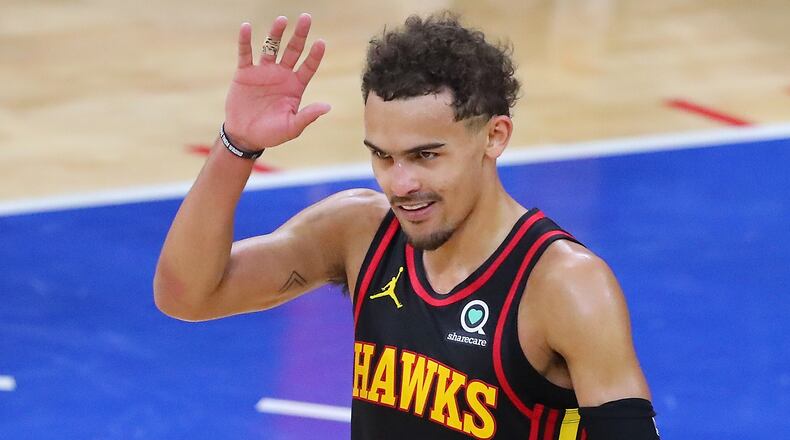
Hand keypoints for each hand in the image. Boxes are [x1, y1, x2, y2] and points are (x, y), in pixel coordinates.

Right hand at [224, 13, 330, 149]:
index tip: (321, 42)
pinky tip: (247, 27)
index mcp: (296, 86)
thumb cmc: (271, 134)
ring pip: (271, 47)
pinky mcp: (245, 73)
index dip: (315, 55)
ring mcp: (264, 72)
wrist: (245, 136)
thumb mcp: (292, 128)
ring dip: (276, 33)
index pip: (308, 66)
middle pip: (293, 50)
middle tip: (306, 18)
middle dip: (299, 35)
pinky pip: (245, 53)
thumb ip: (307, 116)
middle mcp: (282, 75)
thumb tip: (327, 107)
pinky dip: (245, 41)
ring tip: (282, 19)